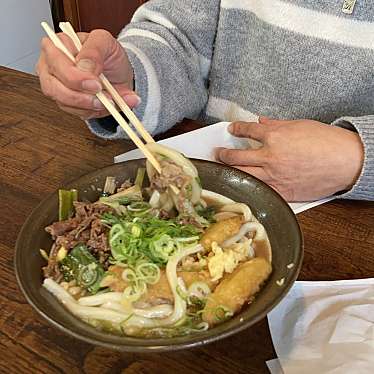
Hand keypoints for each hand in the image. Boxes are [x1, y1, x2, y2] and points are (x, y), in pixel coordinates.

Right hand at [36, 29, 138, 119]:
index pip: (55, 62)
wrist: (119, 72)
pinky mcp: (66, 102)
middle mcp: (51, 67)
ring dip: (87, 106)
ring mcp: (56, 86)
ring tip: (108, 101)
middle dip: (79, 96)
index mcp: (57, 45)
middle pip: (53, 87)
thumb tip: (84, 66)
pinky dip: (92, 111)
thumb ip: (94, 50)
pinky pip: (74, 112)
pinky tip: (104, 104)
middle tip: (101, 97)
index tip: (95, 83)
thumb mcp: (106, 42)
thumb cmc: (108, 55)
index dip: (74, 77)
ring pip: (63, 102)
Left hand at [215, 117, 363, 201]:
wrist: (346, 162)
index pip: (247, 130)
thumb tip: (262, 121)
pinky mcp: (281, 192)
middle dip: (224, 154)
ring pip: (243, 175)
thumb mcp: (299, 125)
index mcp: (274, 137)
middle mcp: (270, 157)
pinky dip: (249, 186)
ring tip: (224, 169)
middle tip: (219, 153)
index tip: (232, 129)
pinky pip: (259, 190)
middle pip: (237, 157)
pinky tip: (243, 183)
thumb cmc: (327, 142)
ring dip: (230, 171)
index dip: (236, 128)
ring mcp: (274, 176)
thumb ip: (276, 124)